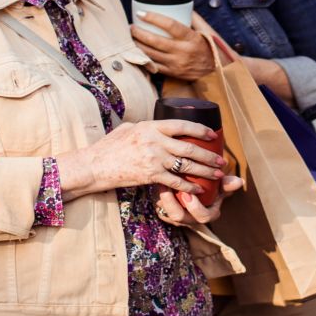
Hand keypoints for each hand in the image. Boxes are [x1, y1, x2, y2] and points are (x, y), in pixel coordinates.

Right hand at [56, 119, 227, 196]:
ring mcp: (153, 159)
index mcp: (151, 126)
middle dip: (208, 155)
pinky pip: (175, 182)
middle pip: (189, 148)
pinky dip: (189, 187)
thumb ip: (146, 128)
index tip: (213, 135)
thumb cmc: (110, 146)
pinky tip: (198, 189)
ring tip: (217, 175)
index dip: (201, 130)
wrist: (95, 165)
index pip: (182, 125)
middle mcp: (155, 142)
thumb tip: (160, 127)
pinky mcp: (150, 176)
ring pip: (186, 166)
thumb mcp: (128, 129)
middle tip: (221, 160)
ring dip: (205, 171)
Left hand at [132, 11, 221, 80]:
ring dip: (137, 45)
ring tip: (131, 37)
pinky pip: (153, 65)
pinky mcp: (172, 73)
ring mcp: (176, 63)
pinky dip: (143, 58)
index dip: (154, 18)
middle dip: (139, 32)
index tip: (141, 13)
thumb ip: (194, 18)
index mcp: (191, 38)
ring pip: (151, 54)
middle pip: (156, 41)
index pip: (170, 25)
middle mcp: (183, 51)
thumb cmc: (207, 48)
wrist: (213, 72)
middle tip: (131, 26)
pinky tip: (137, 51)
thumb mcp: (205, 32)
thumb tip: (183, 4)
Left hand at [156, 174, 243, 226]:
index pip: (202, 217)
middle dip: (172, 203)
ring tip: (160, 182)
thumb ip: (228, 184)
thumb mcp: (220, 185)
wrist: (199, 187)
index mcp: (208, 214)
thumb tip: (239, 181)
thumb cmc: (212, 186)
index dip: (195, 208)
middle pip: (179, 217)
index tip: (189, 194)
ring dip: (162, 198)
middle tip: (168, 187)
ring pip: (166, 213)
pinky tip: (157, 183)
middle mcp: (191, 219)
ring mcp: (178, 217)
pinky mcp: (167, 212)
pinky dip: (157, 197)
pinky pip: (160, 208)